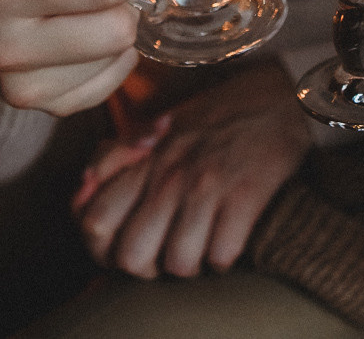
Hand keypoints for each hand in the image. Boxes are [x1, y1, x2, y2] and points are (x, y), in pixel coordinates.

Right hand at [0, 0, 150, 116]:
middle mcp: (4, 44)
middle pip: (119, 28)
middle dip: (125, 0)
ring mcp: (21, 85)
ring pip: (119, 58)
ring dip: (119, 30)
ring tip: (88, 9)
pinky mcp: (44, 108)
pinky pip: (112, 86)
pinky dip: (113, 61)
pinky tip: (88, 37)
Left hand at [72, 61, 310, 277]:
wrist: (279, 95)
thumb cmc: (215, 117)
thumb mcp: (157, 127)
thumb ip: (116, 156)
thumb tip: (84, 184)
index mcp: (143, 160)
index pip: (94, 223)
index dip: (104, 250)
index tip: (128, 245)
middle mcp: (168, 175)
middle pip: (132, 257)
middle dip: (149, 268)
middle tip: (167, 254)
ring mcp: (206, 186)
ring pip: (179, 264)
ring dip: (192, 265)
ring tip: (202, 247)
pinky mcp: (245, 196)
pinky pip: (222, 256)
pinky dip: (226, 258)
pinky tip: (229, 239)